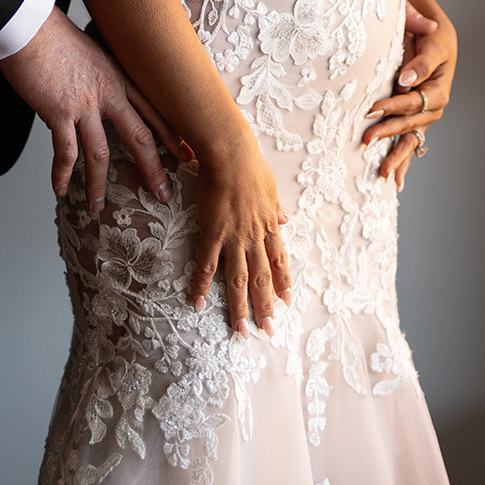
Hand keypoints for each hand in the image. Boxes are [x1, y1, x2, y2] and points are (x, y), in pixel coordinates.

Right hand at [0, 7, 175, 215]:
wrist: (29, 26)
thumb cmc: (53, 33)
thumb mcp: (89, 49)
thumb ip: (99, 73)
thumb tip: (96, 89)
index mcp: (117, 74)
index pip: (153, 109)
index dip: (172, 134)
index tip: (186, 153)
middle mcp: (107, 90)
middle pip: (139, 136)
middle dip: (154, 168)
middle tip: (164, 193)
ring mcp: (84, 103)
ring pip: (100, 153)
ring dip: (99, 183)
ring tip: (98, 206)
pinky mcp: (59, 111)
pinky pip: (64, 152)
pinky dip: (61, 173)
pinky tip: (60, 188)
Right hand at [190, 128, 290, 337]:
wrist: (230, 154)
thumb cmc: (250, 165)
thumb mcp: (271, 187)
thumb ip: (276, 207)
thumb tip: (287, 217)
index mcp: (269, 225)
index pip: (279, 261)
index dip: (282, 283)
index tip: (285, 303)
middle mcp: (254, 237)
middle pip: (261, 278)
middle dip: (265, 306)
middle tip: (267, 330)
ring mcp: (233, 238)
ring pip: (238, 280)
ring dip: (240, 307)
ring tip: (241, 330)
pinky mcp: (212, 234)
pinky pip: (206, 266)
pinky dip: (201, 286)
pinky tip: (197, 304)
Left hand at [363, 0, 456, 189]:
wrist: (435, 36)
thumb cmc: (432, 36)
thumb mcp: (431, 43)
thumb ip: (421, 62)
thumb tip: (406, 80)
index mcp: (440, 89)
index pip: (415, 101)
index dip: (395, 106)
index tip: (374, 107)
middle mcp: (433, 106)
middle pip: (411, 124)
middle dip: (389, 133)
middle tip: (366, 140)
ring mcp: (424, 114)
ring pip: (411, 139)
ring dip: (398, 157)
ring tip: (383, 175)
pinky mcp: (414, 117)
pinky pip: (409, 140)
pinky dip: (403, 160)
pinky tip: (396, 181)